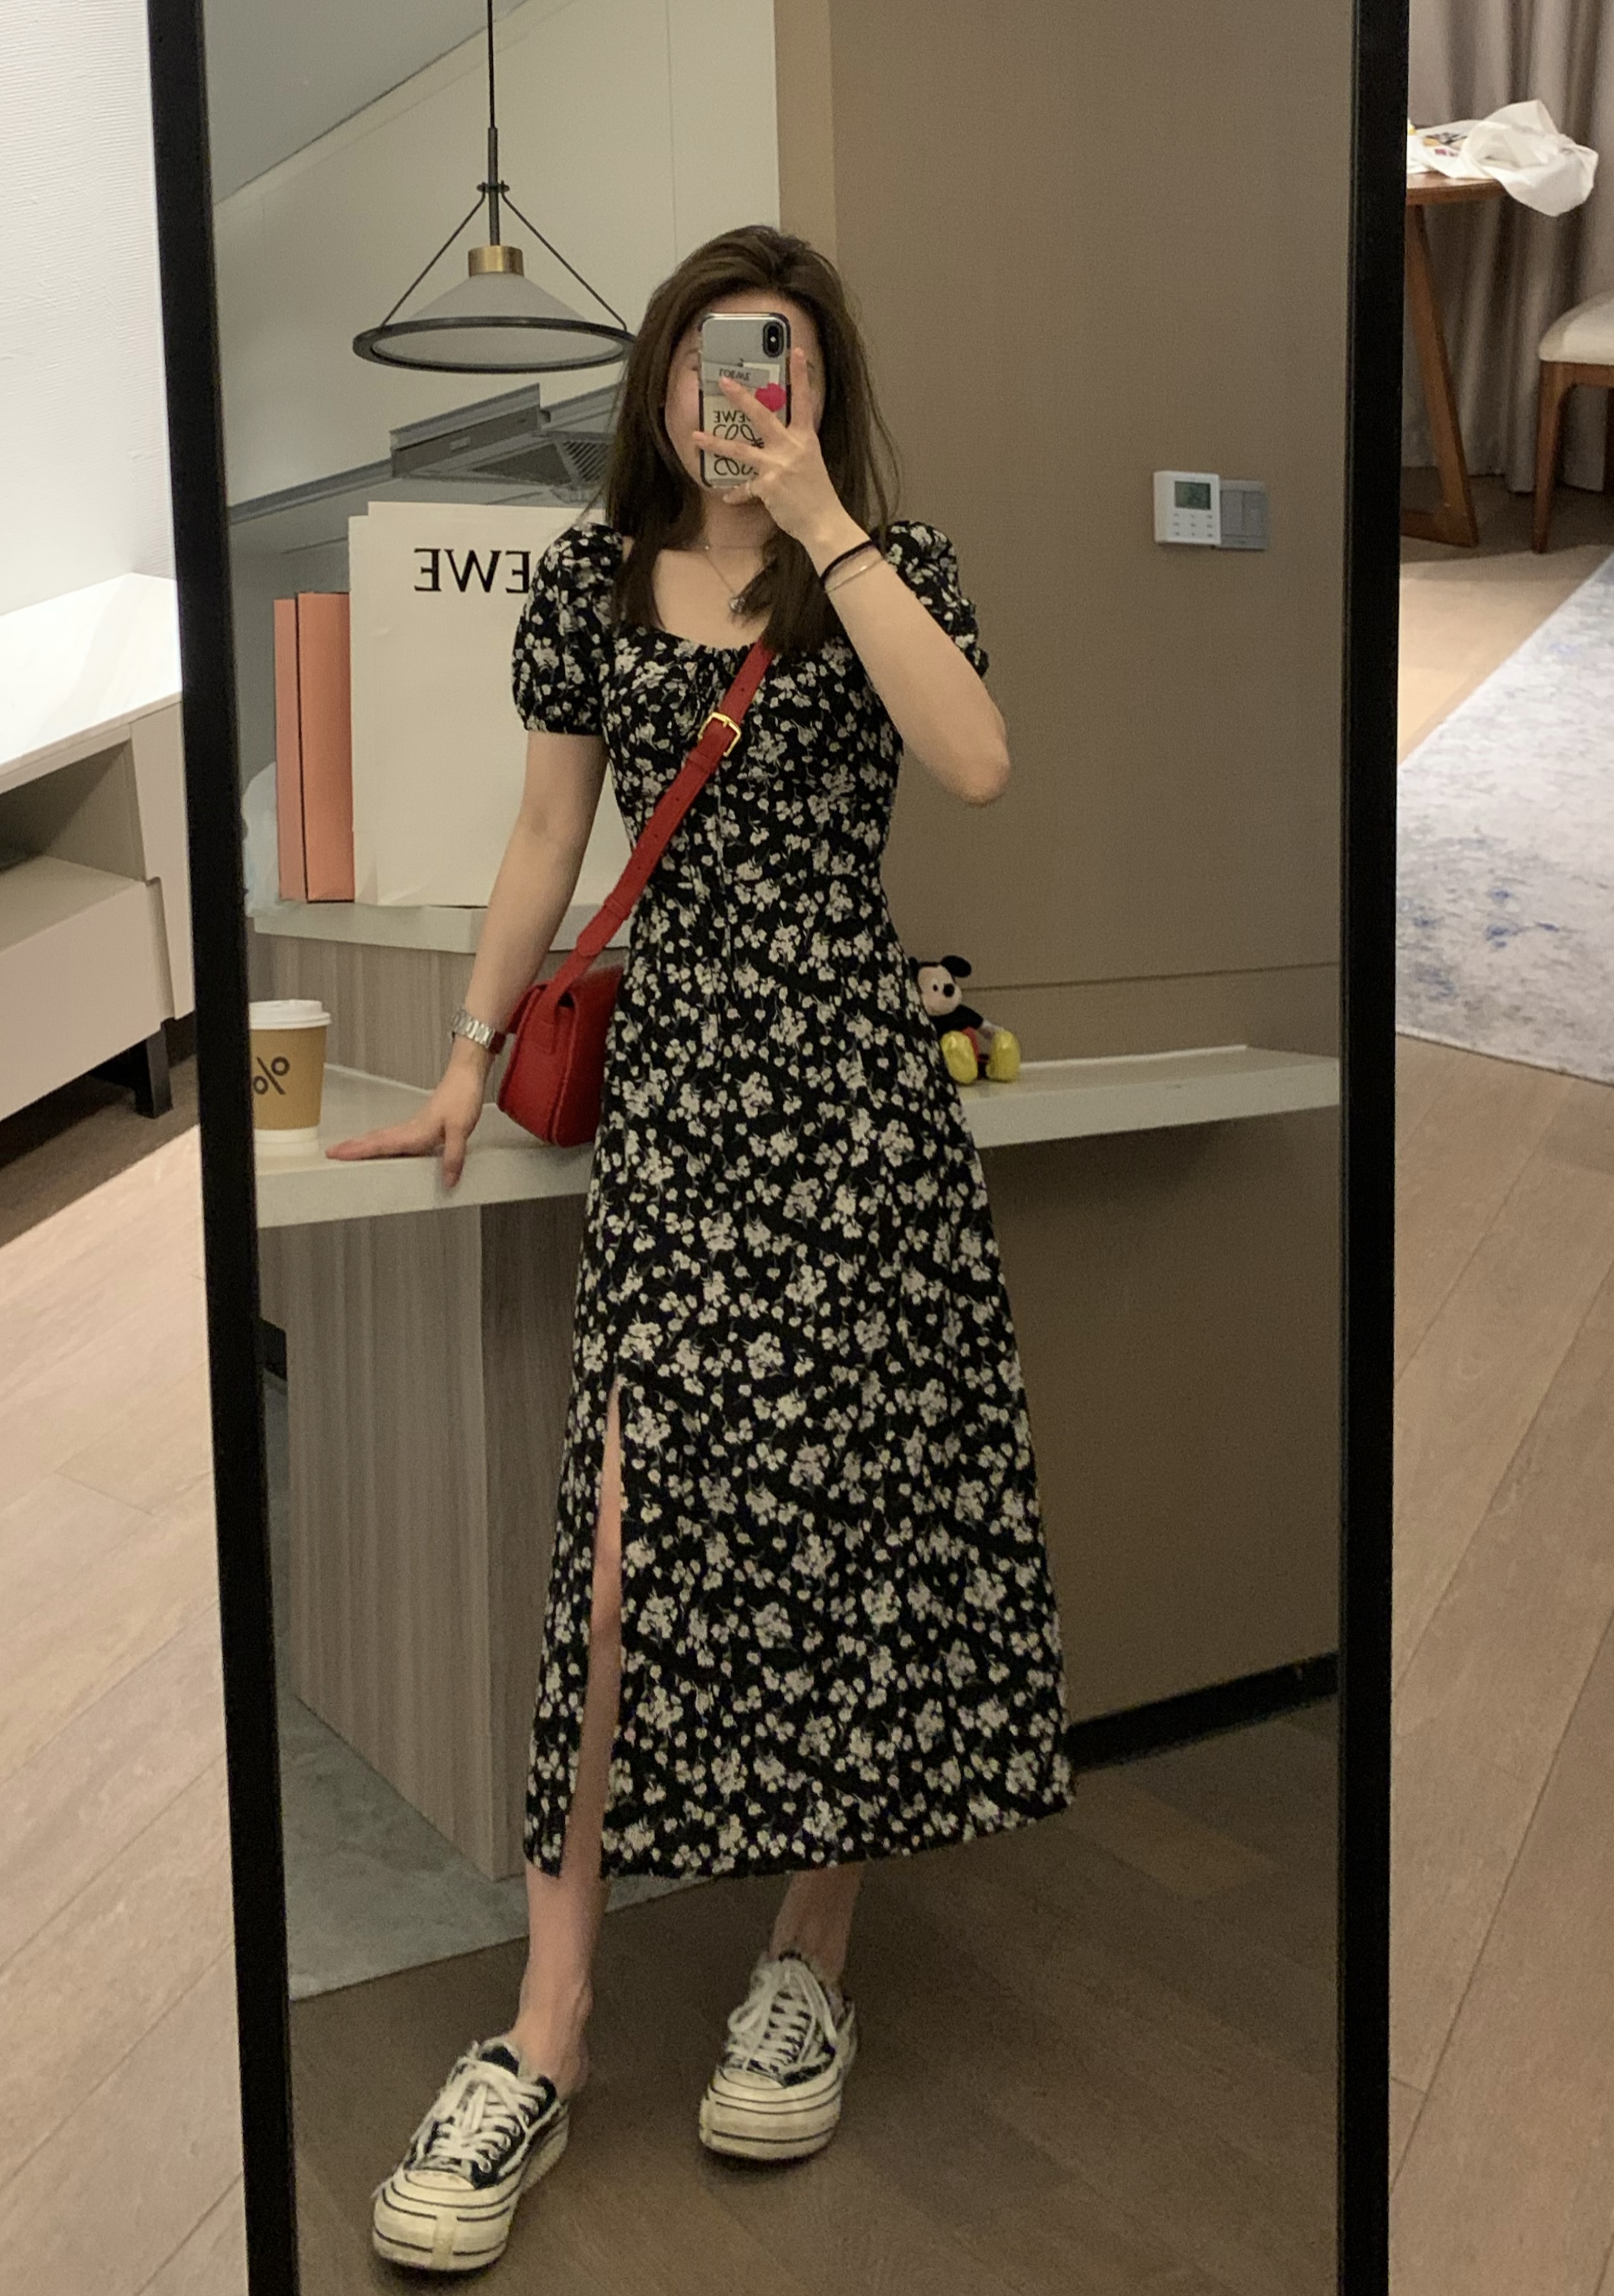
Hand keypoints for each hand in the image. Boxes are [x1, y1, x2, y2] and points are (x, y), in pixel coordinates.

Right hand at [325, 1047, 487, 1187]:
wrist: (466, 1076)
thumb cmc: (462, 1096)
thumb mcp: (461, 1129)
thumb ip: (453, 1156)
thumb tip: (447, 1180)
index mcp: (415, 1132)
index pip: (381, 1144)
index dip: (358, 1151)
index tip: (337, 1154)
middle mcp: (411, 1129)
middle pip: (375, 1140)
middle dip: (352, 1147)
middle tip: (331, 1153)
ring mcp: (415, 1126)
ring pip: (383, 1137)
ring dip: (364, 1144)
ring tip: (348, 1151)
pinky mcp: (422, 1125)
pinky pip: (395, 1137)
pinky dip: (381, 1142)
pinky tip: (383, 1147)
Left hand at [691, 346, 861, 560]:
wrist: (823, 523)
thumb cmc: (818, 494)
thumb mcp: (811, 462)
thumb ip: (794, 448)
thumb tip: (777, 440)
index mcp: (805, 439)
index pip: (803, 402)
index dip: (800, 376)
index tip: (795, 352)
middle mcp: (791, 447)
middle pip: (762, 416)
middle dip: (741, 397)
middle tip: (723, 382)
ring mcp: (778, 466)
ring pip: (741, 450)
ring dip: (716, 443)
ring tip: (695, 437)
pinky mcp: (767, 487)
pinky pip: (745, 487)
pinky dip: (736, 493)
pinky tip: (727, 496)